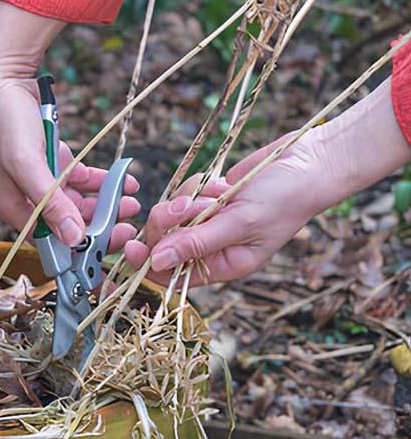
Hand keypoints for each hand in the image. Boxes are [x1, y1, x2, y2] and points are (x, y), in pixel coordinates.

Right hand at [0, 1, 139, 249]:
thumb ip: (51, 202)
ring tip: (132, 200)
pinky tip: (122, 178)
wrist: (1, 79)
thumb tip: (74, 238)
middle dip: (100, 225)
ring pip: (78, 201)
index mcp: (13, 207)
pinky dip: (101, 180)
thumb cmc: (5, 121)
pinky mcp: (51, 160)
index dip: (81, 248)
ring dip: (106, 203)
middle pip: (68, 223)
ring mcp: (40, 178)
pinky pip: (80, 178)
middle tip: (129, 225)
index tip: (112, 246)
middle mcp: (26, 197)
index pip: (50, 242)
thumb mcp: (27, 164)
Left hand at [124, 77, 409, 286]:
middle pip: (164, 240)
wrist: (306, 163)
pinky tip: (224, 183)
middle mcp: (212, 247)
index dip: (147, 263)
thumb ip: (198, 243)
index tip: (132, 245)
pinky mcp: (208, 198)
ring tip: (222, 193)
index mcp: (222, 266)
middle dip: (171, 219)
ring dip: (191, 198)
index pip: (172, 274)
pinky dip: (200, 184)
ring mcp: (208, 221)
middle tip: (189, 205)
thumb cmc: (284, 199)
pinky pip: (184, 192)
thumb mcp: (240, 223)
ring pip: (172, 213)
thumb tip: (156, 262)